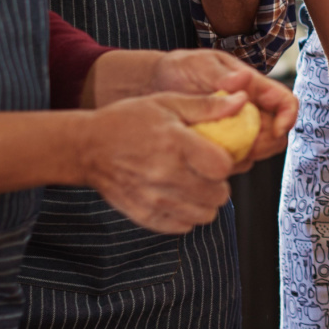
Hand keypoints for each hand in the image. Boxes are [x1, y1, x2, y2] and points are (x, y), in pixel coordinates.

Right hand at [80, 92, 236, 232]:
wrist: (87, 148)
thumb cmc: (128, 121)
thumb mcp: (167, 103)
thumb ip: (207, 106)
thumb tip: (241, 101)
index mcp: (175, 143)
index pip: (222, 167)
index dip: (226, 162)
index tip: (217, 157)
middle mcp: (166, 174)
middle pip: (218, 195)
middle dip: (220, 184)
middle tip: (208, 173)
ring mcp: (154, 198)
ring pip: (205, 215)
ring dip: (206, 202)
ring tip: (195, 186)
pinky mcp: (144, 214)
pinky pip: (182, 227)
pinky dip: (187, 216)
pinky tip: (180, 198)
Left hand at [148, 49, 298, 167]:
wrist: (157, 84)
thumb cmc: (183, 68)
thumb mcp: (201, 64)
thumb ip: (221, 74)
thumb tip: (243, 80)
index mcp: (255, 88)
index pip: (286, 102)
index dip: (288, 117)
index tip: (278, 129)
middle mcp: (252, 111)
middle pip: (277, 134)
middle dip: (267, 143)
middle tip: (245, 146)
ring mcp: (238, 130)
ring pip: (259, 151)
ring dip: (248, 155)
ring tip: (221, 151)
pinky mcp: (223, 145)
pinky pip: (236, 161)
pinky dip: (228, 163)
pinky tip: (208, 158)